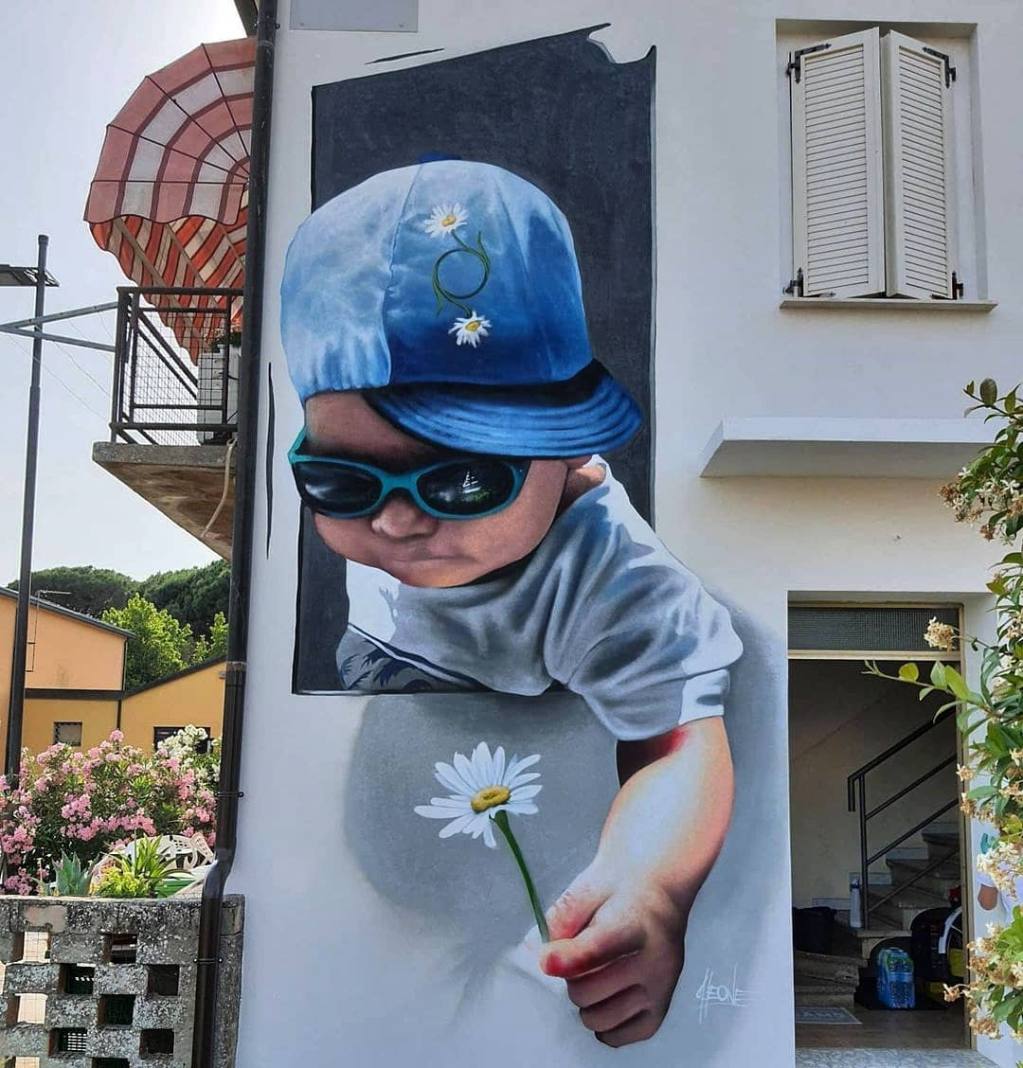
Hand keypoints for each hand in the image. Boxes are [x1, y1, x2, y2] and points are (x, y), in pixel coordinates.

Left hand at [540, 861, 686, 1047]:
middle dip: (571, 977)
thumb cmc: (621, 885)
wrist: (662, 888)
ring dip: (586, 1002)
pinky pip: (621, 1036)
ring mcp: (659, 988)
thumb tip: (539, 954)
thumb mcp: (589, 885)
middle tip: (578, 959)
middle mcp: (652, 961)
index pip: (594, 951)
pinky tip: (604, 1000)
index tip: (545, 960)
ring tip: (593, 978)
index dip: (564, 959)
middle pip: (586, 992)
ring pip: (598, 1019)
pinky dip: (605, 1024)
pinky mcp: (661, 1007)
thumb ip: (562, 918)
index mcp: (633, 923)